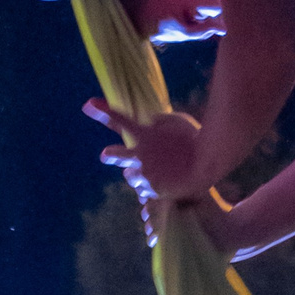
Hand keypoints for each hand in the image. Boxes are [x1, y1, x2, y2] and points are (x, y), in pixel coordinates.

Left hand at [86, 100, 211, 205]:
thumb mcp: (179, 121)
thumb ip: (161, 121)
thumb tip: (149, 123)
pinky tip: (164, 183)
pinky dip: (150, 187)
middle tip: (106, 155)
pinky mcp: (151, 189)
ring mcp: (144, 173)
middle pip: (115, 155)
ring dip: (138, 173)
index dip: (102, 112)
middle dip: (110, 155)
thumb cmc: (197, 140)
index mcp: (145, 135)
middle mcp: (140, 154)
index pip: (120, 121)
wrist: (206, 165)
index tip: (87, 104)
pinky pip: (143, 190)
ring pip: (130, 175)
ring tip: (157, 173)